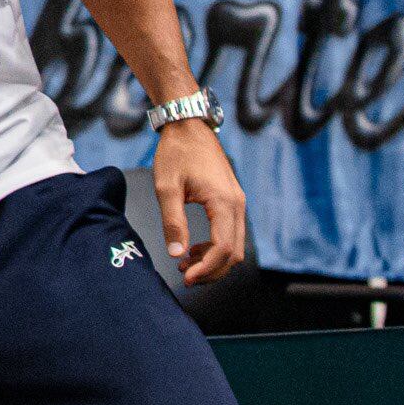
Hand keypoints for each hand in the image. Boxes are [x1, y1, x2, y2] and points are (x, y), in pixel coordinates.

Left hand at [150, 115, 246, 285]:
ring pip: (235, 246)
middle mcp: (237, 205)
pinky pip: (230, 233)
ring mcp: (237, 203)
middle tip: (185, 276)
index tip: (187, 277)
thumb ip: (172, 222)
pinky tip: (193, 248)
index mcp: (223, 202)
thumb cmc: (176, 152)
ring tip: (185, 263)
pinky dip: (215, 247)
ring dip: (213, 260)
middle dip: (212, 270)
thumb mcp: (166, 187)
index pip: (224, 248)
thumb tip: (176, 254)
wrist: (188, 126)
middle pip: (234, 253)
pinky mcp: (232, 202)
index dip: (207, 268)